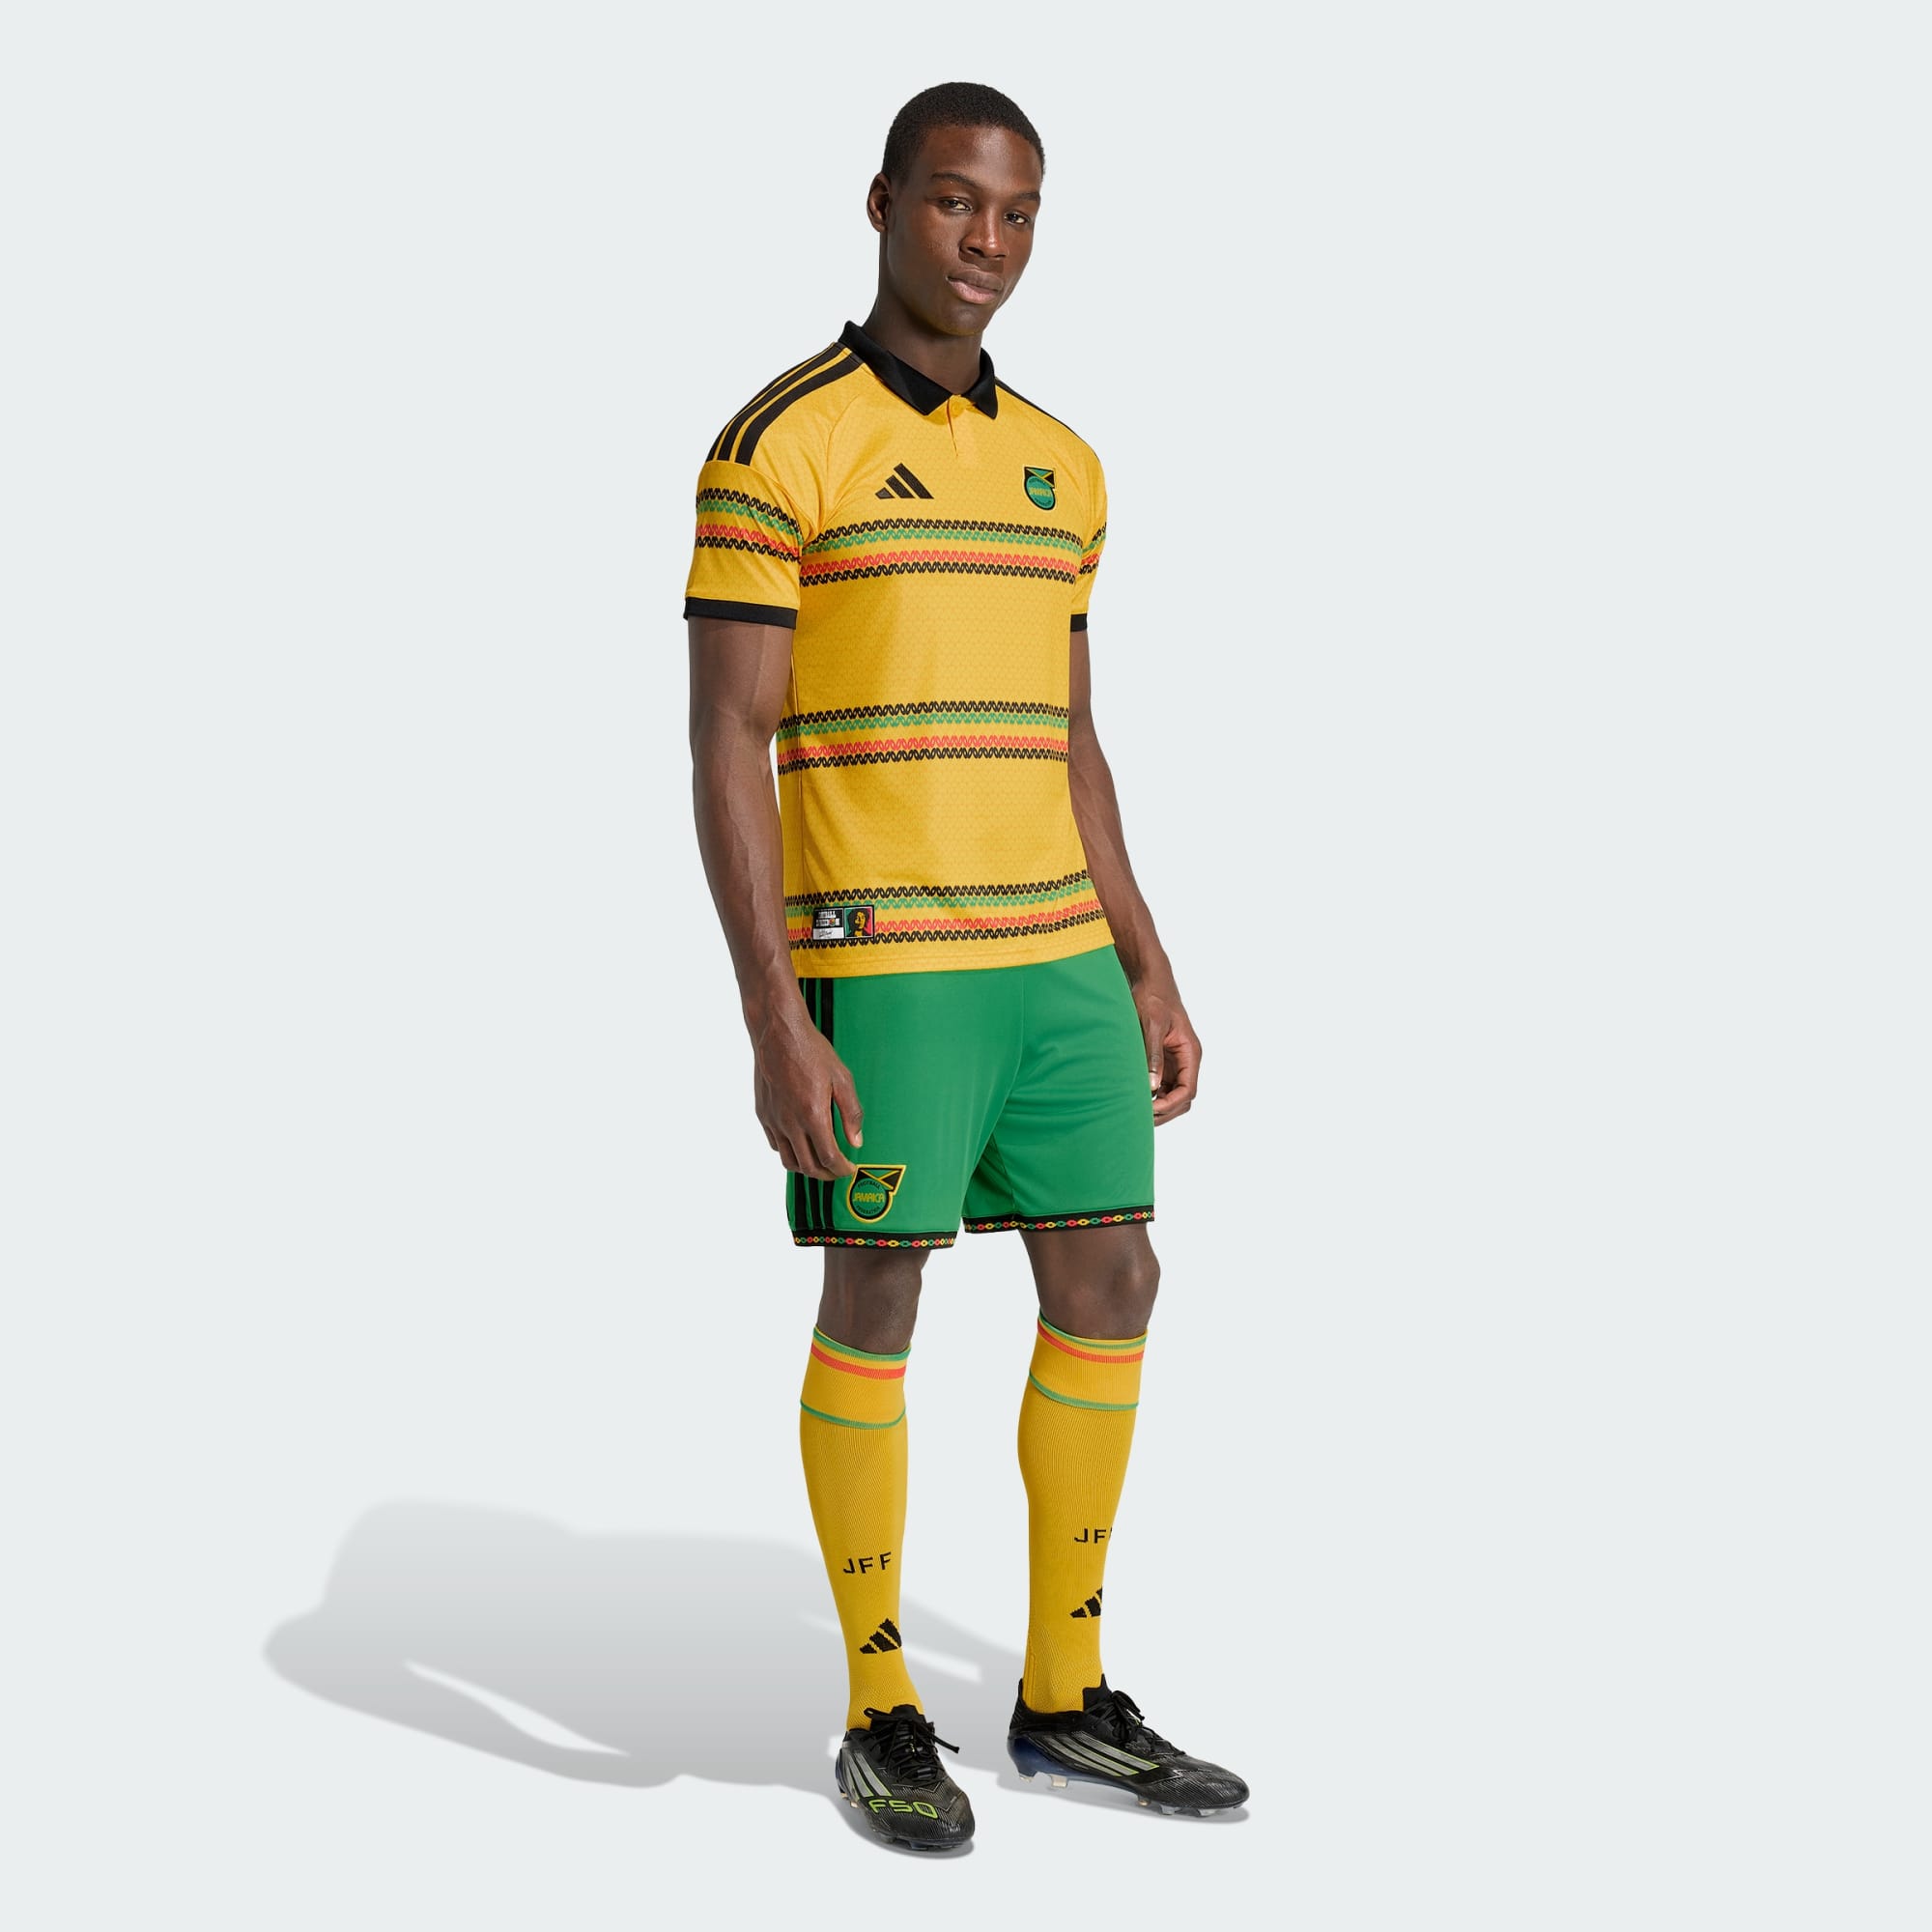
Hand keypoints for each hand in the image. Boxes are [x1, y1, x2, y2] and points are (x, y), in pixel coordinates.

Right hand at [751, 1004, 863, 1179]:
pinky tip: (800, 1144)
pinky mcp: (763, 1114)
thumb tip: (856, 1141)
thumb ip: (851, 1113)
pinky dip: (790, 1153)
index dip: (842, 1170)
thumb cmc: (811, 1051)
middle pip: (809, 1166)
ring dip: (806, 1169)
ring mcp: (774, 1120)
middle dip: (827, 1175)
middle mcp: (790, 1123)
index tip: (850, 1169)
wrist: (778, 1033)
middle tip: (838, 1171)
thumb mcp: (842, 1079)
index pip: (829, 1158)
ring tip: (820, 1164)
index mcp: (812, 1115)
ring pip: (789, 1161)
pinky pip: (776, 1145)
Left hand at [1133, 979, 1200, 1124]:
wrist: (1150, 980)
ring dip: (1158, 1106)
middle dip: (1165, 1110)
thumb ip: (1153, 1055)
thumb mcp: (1152, 1025)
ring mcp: (1175, 1062)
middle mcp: (1186, 1060)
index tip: (1150, 1108)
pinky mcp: (1163, 1060)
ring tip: (1136, 1111)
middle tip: (1140, 1116)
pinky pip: (1162, 1085)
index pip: (1188, 1090)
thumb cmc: (1153, 997)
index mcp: (1190, 1052)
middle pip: (1183, 1098)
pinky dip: (1151, 1095)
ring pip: (1173, 1095)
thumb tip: (1152, 1086)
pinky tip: (1134, 1097)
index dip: (1171, 1104)